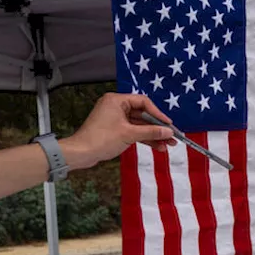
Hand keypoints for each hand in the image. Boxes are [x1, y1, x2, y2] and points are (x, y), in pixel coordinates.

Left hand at [61, 93, 176, 169]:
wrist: (81, 153)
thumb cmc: (101, 139)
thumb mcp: (129, 134)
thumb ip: (151, 132)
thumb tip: (169, 132)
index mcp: (116, 100)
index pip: (143, 102)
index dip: (158, 113)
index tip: (169, 124)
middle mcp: (116, 107)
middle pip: (143, 114)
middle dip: (158, 127)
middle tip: (172, 136)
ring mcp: (116, 119)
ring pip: (140, 125)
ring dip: (153, 135)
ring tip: (168, 144)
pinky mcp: (116, 130)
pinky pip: (134, 132)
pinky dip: (145, 138)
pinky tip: (157, 146)